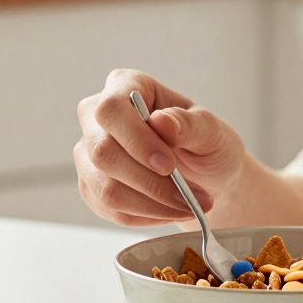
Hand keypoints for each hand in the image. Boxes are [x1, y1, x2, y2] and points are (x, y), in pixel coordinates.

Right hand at [75, 69, 248, 226]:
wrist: (206, 177)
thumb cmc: (208, 144)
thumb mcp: (212, 131)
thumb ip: (191, 124)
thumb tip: (162, 122)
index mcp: (126, 86)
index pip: (111, 109)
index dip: (136, 139)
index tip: (169, 165)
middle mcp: (97, 118)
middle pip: (102, 152)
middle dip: (149, 182)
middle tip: (189, 197)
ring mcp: (89, 154)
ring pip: (105, 189)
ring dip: (152, 205)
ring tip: (189, 207)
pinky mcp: (92, 187)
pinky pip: (111, 210)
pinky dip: (147, 216)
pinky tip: (170, 210)